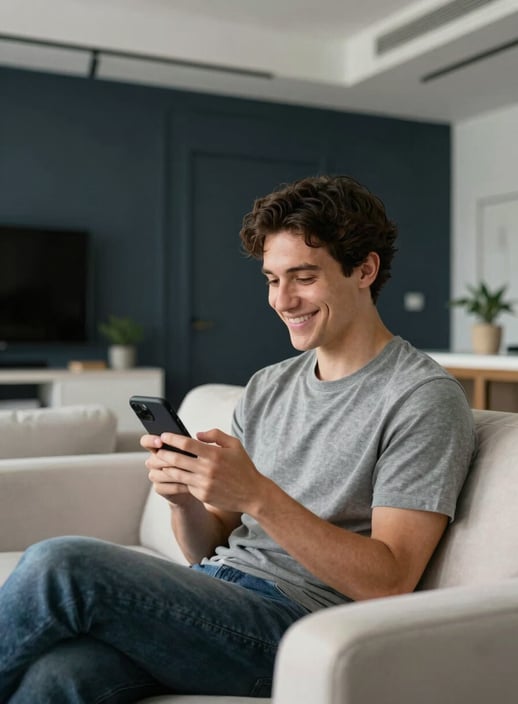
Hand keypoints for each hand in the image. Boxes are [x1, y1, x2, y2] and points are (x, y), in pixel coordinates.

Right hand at [141, 433, 195, 507]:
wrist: (196, 485)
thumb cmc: (194, 463)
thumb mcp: (194, 450)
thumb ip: (192, 443)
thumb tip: (198, 435)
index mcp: (159, 448)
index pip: (146, 441)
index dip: (151, 440)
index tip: (161, 441)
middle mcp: (154, 461)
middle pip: (154, 459)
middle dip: (169, 460)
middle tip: (185, 461)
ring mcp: (155, 475)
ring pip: (159, 474)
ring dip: (175, 474)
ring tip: (190, 473)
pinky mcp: (159, 488)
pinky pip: (164, 487)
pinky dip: (177, 486)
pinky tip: (188, 485)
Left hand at [144, 428, 268, 513]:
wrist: (252, 494)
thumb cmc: (243, 467)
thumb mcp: (234, 444)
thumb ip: (215, 435)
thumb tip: (196, 434)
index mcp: (214, 454)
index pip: (187, 444)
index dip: (172, 439)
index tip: (163, 435)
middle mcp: (207, 469)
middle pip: (177, 459)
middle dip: (163, 453)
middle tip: (155, 449)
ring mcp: (204, 484)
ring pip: (176, 474)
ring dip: (165, 467)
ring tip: (158, 462)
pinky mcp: (202, 495)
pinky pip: (185, 485)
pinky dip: (176, 479)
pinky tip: (170, 474)